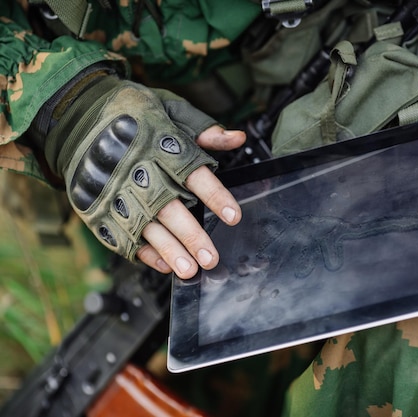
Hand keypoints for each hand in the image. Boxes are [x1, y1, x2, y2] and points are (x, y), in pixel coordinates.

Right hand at [38, 75, 244, 276]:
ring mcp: (115, 191)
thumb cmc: (130, 113)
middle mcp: (137, 169)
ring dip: (169, 250)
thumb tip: (239, 138)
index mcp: (159, 144)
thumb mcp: (169, 110)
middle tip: (211, 258)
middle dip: (191, 235)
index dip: (214, 196)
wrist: (74, 115)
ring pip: (145, 226)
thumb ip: (203, 129)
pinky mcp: (98, 207)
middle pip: (168, 207)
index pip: (192, 173)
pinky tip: (163, 264)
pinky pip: (120, 235)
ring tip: (189, 270)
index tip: (233, 216)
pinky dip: (142, 251)